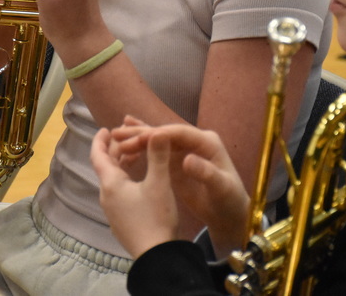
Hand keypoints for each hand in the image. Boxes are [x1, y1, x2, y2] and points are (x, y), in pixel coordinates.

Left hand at [90, 124, 180, 257]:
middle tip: (126, 137)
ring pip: (113, 181)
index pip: (98, 156)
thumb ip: (157, 155)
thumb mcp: (159, 183)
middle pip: (106, 167)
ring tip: (135, 155)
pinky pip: (118, 193)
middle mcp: (106, 196)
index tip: (106, 129)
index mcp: (111, 184)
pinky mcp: (121, 222)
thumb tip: (157, 131)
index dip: (100, 140)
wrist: (156, 257)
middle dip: (114, 150)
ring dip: (121, 165)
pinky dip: (125, 180)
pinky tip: (140, 182)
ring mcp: (112, 211)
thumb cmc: (155, 218)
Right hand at [109, 117, 251, 256]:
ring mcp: (184, 149)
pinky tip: (126, 141)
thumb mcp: (220, 187)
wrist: (229, 213)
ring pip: (158, 140)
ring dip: (137, 136)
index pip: (179, 133)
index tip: (138, 138)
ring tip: (116, 135)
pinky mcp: (176, 160)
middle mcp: (194, 141)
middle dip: (142, 133)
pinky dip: (141, 145)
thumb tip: (186, 159)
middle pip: (165, 133)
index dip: (158, 134)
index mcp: (207, 142)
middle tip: (118, 135)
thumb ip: (205, 172)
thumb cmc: (229, 200)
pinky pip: (156, 150)